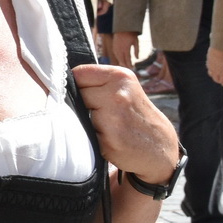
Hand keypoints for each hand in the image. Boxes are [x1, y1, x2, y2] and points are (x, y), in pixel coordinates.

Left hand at [71, 64, 177, 181]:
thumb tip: (63, 80)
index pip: (79, 73)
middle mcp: (118, 94)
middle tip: (102, 115)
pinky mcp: (108, 140)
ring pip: (78, 115)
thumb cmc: (136, 117)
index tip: (85, 95)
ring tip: (107, 127)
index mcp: (120, 77)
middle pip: (76, 95)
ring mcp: (113, 118)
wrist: (160, 149)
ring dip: (86, 123)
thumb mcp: (125, 89)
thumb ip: (100, 83)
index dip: (77, 86)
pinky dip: (91, 138)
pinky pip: (85, 134)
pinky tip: (108, 139)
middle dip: (83, 105)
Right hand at [112, 31, 140, 69]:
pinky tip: (121, 60)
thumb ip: (137, 50)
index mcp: (126, 48)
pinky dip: (118, 58)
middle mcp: (120, 49)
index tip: (133, 67)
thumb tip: (137, 58)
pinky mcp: (114, 46)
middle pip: (122, 60)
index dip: (130, 64)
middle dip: (126, 65)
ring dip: (121, 62)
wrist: (123, 27)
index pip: (127, 59)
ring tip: (125, 65)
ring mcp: (116, 48)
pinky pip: (115, 54)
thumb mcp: (136, 41)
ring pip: (118, 58)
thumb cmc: (131, 34)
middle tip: (129, 68)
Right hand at [206, 48, 222, 87]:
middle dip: (219, 80)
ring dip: (214, 75)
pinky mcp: (208, 60)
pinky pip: (208, 67)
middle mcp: (215, 71)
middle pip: (215, 79)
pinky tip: (213, 67)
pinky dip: (211, 69)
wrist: (220, 46)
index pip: (222, 81)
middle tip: (222, 80)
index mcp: (222, 72)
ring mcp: (210, 66)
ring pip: (211, 74)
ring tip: (217, 74)